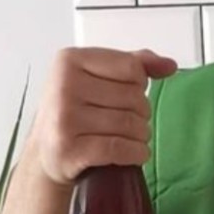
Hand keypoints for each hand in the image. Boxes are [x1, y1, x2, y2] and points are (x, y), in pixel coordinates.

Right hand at [28, 47, 177, 185]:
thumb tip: (168, 65)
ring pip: (130, 124)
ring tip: (128, 138)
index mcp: (70, 60)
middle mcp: (63, 86)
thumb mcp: (97, 77)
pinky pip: (120, 148)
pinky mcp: (69, 149)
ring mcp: (64, 118)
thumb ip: (134, 64)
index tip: (126, 93)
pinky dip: (136, 153)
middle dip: (140, 113)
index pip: (132, 67)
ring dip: (140, 136)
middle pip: (134, 97)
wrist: (46, 152)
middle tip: (126, 121)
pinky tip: (133, 153)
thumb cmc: (74, 112)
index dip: (139, 84)